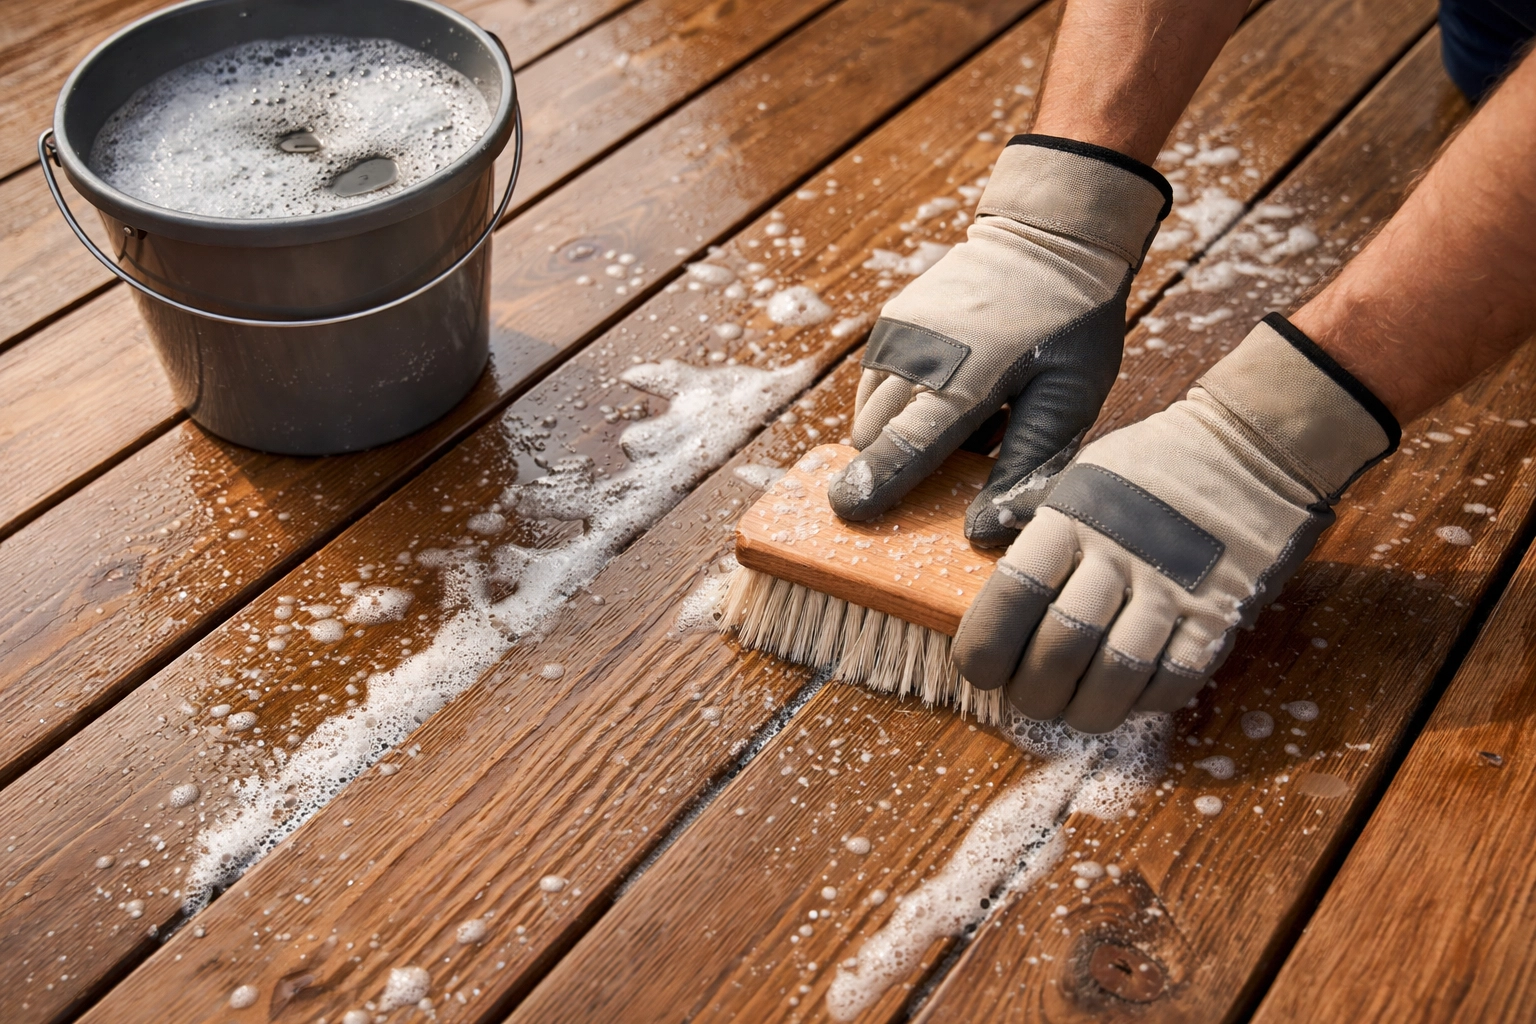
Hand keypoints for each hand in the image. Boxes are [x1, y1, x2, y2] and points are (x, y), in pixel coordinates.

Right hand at [827, 134, 1171, 545]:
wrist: (1049, 234)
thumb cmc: (1072, 323)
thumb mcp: (1071, 398)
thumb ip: (1025, 465)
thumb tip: (979, 530)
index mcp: (966, 375)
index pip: (905, 442)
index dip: (875, 483)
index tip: (847, 512)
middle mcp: (916, 352)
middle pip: (873, 438)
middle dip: (897, 469)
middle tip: (957, 465)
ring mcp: (895, 333)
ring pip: (868, 415)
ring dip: (897, 438)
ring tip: (962, 421)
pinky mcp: (889, 323)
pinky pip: (875, 387)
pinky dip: (899, 409)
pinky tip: (950, 394)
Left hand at [953, 314, 1399, 731]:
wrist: (1252, 449)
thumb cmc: (1152, 468)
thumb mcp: (1080, 479)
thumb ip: (1035, 524)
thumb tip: (981, 554)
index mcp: (1069, 522)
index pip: (1010, 597)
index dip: (984, 650)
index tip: (982, 669)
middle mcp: (1116, 557)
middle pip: (1058, 649)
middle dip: (1032, 692)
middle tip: (1031, 697)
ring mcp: (1171, 589)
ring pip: (1115, 675)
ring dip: (1086, 709)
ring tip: (1076, 709)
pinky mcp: (1219, 615)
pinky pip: (1175, 680)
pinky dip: (1145, 701)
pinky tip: (1132, 694)